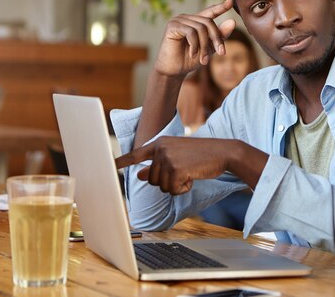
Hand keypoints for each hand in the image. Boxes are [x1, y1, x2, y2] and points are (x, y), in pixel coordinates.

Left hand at [115, 137, 229, 194]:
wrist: (224, 152)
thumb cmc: (203, 154)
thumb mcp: (179, 157)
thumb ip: (158, 165)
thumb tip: (140, 174)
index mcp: (160, 143)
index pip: (137, 154)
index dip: (122, 161)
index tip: (110, 165)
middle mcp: (161, 149)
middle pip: (151, 179)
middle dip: (167, 181)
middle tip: (185, 171)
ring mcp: (168, 158)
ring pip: (162, 186)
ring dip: (176, 185)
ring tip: (191, 172)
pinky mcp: (176, 169)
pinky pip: (173, 190)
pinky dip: (184, 188)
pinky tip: (194, 177)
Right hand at [154, 0, 236, 76]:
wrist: (174, 71)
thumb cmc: (190, 59)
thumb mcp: (209, 48)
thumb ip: (219, 36)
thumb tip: (233, 21)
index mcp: (196, 21)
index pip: (210, 11)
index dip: (221, 7)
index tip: (231, 0)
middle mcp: (187, 18)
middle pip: (208, 22)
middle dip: (216, 39)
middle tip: (220, 53)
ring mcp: (179, 20)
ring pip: (200, 28)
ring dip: (205, 46)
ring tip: (203, 60)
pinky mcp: (172, 26)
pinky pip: (191, 32)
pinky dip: (195, 44)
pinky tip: (192, 54)